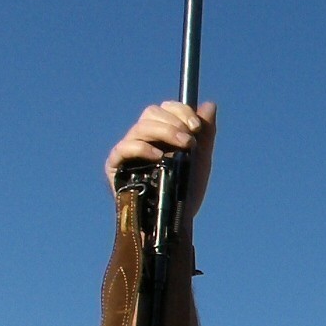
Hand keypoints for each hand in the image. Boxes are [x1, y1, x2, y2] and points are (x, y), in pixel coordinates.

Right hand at [105, 101, 217, 216]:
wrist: (177, 220)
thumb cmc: (186, 192)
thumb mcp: (200, 160)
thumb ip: (205, 133)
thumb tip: (209, 104)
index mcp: (161, 133)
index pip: (165, 108)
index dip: (180, 111)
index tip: (196, 127)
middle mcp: (143, 138)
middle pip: (151, 112)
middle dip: (174, 122)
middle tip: (190, 140)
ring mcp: (128, 150)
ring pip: (141, 127)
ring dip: (165, 132)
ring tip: (184, 147)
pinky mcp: (116, 165)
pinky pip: (124, 148)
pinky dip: (142, 148)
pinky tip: (159, 157)